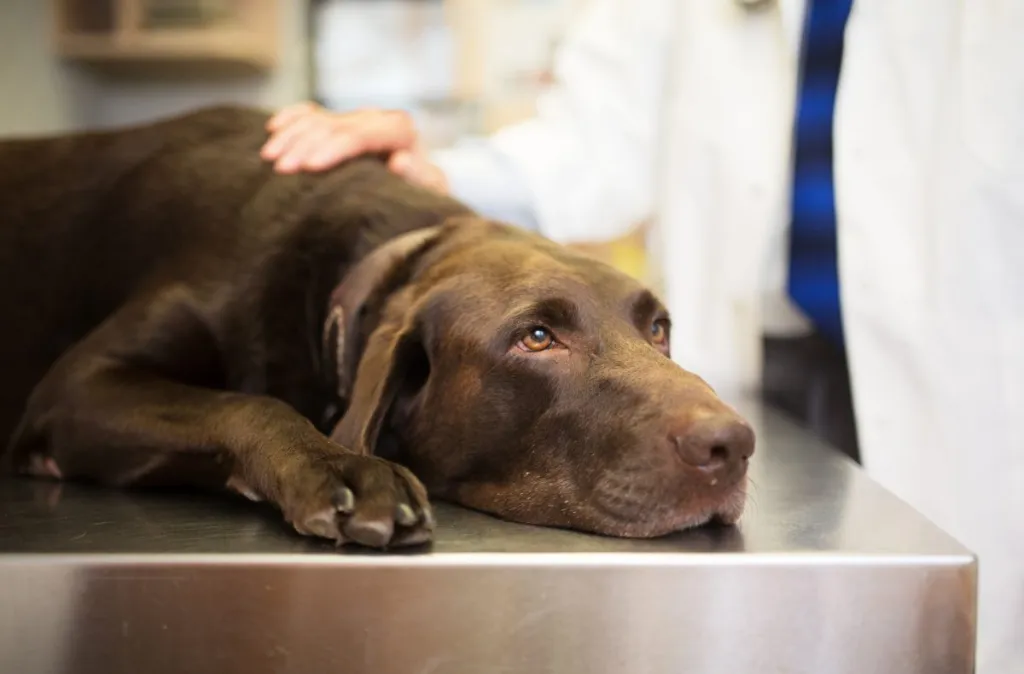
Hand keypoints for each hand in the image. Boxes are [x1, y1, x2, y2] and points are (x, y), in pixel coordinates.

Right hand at [261, 102, 448, 193]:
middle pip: (333, 126)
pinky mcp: (342, 124)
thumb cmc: (423, 196)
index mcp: (399, 129)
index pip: (360, 135)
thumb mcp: (427, 191)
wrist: (420, 191)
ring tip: (269, 158)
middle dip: (304, 145)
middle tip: (280, 169)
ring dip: (291, 136)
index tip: (310, 167)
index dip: (333, 148)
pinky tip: (273, 127)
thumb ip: (417, 176)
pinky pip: (312, 114)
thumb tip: (400, 160)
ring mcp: (356, 119)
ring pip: (318, 119)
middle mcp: (376, 118)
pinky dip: (292, 118)